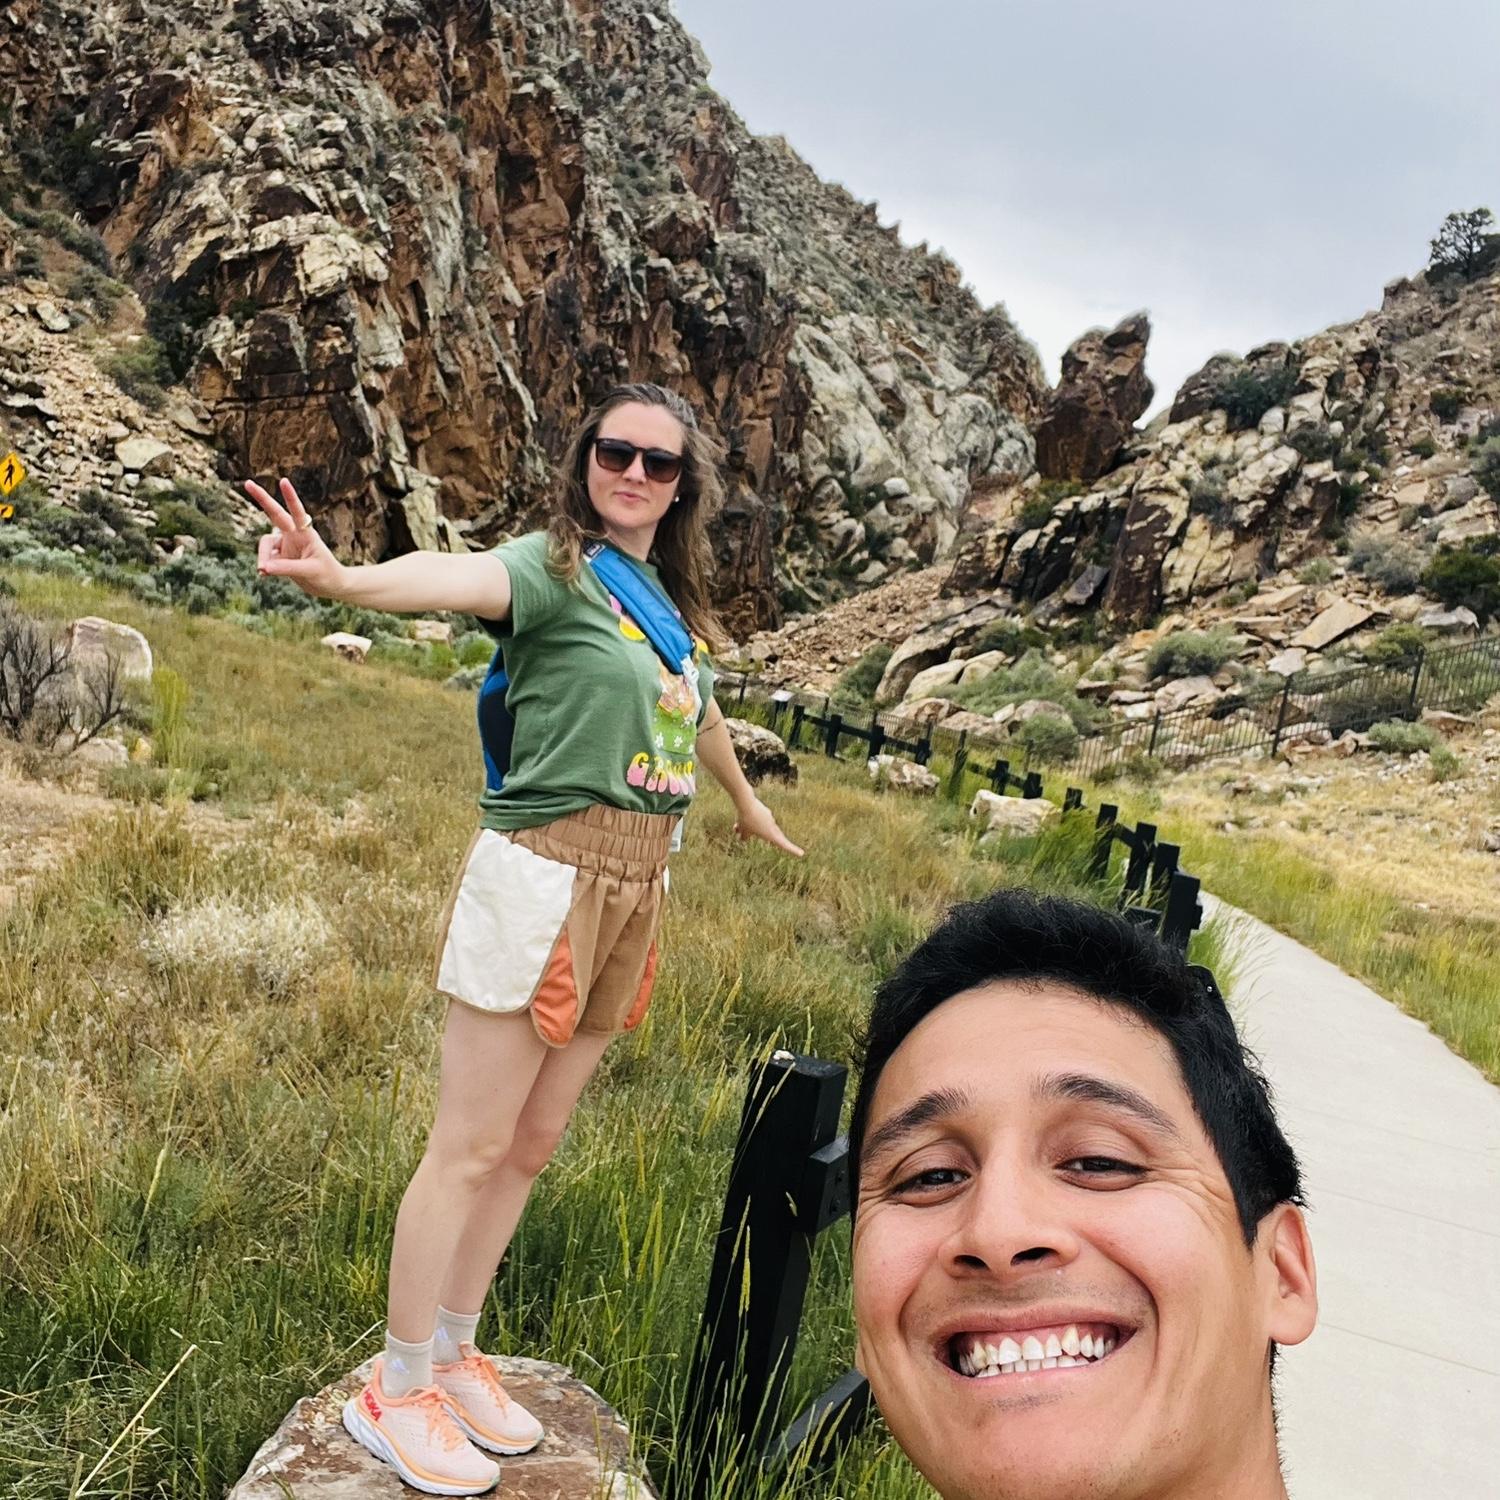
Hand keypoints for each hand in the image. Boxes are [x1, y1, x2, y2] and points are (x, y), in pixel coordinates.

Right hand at [244, 476, 345, 598]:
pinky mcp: (280, 556)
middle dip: (262, 498)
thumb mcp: (309, 571)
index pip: (297, 512)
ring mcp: (286, 544)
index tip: (283, 481)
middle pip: (275, 513)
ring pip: (265, 543)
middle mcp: (294, 535)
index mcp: (306, 534)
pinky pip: (266, 558)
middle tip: (247, 483)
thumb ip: (286, 568)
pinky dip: (264, 566)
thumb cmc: (327, 575)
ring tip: (263, 571)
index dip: (290, 497)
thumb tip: (262, 568)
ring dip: (262, 556)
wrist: (331, 586)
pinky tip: (264, 573)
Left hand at [733, 796, 803, 856]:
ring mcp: (769, 817)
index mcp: (771, 834)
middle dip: (769, 839)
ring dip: (753, 827)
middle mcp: (773, 826)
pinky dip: (751, 820)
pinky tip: (742, 816)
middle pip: (773, 835)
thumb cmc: (746, 819)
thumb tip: (743, 838)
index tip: (802, 854)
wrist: (746, 802)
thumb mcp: (744, 830)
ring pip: (763, 826)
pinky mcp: (765, 810)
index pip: (784, 844)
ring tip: (738, 827)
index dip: (793, 850)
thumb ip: (744, 837)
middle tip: (778, 843)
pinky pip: (759, 818)